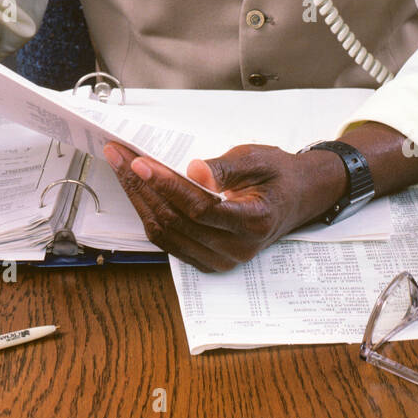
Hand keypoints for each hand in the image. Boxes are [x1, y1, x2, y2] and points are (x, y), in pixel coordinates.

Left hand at [102, 142, 346, 271]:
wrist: (297, 198)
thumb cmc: (278, 175)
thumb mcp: (257, 158)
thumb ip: (224, 168)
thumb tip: (192, 170)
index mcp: (254, 221)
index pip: (199, 208)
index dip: (166, 185)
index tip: (140, 162)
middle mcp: (237, 248)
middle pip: (176, 221)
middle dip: (142, 186)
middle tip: (120, 157)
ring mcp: (222, 260)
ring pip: (166, 234)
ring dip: (139, 200)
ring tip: (122, 168)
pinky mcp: (208, 261)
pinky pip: (169, 242)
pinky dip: (149, 214)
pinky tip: (138, 189)